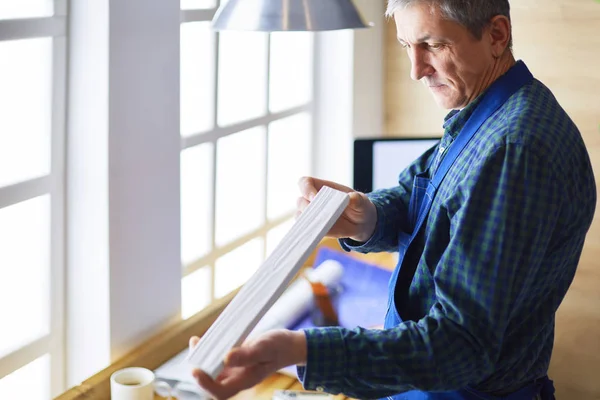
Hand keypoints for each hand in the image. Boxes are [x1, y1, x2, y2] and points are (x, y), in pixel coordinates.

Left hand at [189, 329, 306, 399]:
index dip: (205, 384)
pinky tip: (206, 340)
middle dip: (199, 369)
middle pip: (212, 383)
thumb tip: (226, 359)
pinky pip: (218, 360)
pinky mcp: (236, 360)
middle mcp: (238, 378)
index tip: (195, 369)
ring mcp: (236, 370)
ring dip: (202, 359)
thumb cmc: (279, 347)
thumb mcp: (265, 348)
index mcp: (246, 380)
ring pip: (213, 371)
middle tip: (195, 348)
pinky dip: (210, 352)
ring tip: (196, 342)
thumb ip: (247, 355)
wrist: (289, 345)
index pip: (221, 391)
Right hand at [297, 176, 376, 241]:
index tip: (315, 197)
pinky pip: (306, 230)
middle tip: (318, 214)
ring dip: (308, 221)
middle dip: (307, 208)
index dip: (306, 189)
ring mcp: (312, 215)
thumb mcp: (361, 201)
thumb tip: (352, 197)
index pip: (305, 183)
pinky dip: (309, 231)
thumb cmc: (359, 206)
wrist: (361, 222)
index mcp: (322, 188)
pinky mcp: (315, 228)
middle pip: (300, 201)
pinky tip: (317, 233)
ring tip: (320, 225)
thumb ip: (357, 199)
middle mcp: (313, 200)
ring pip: (300, 216)